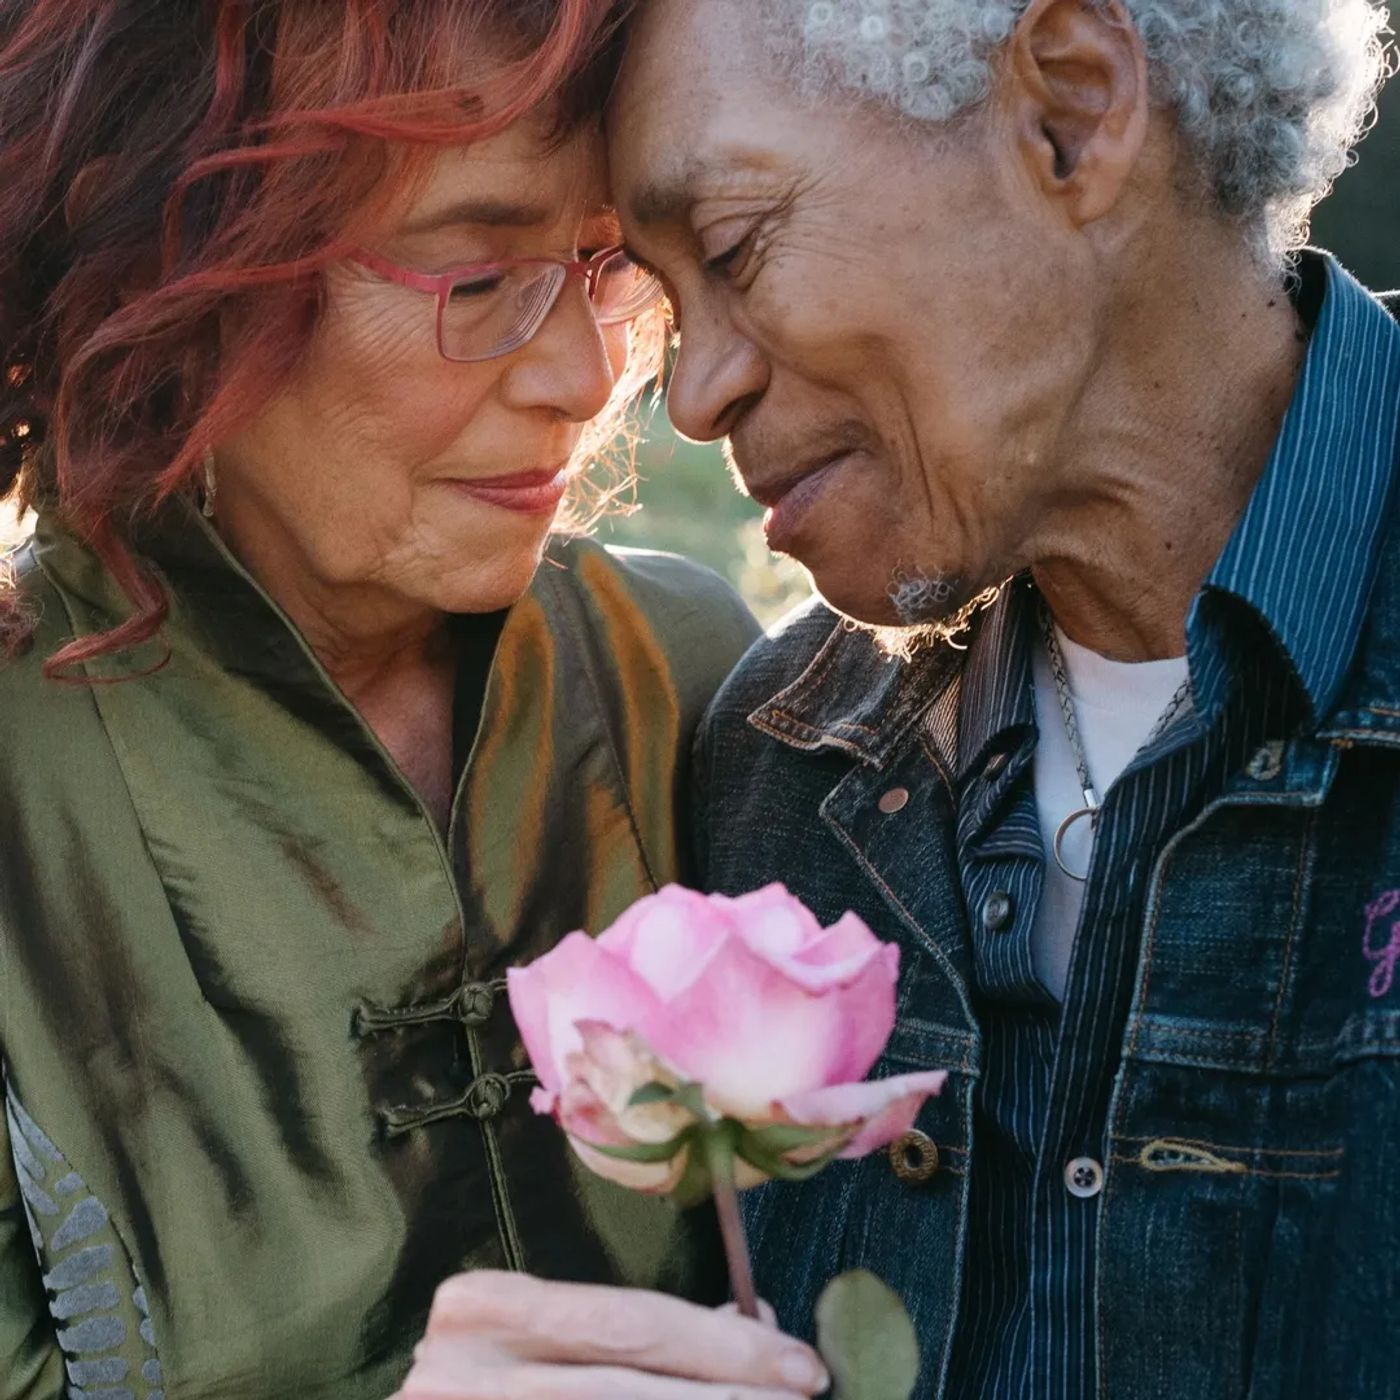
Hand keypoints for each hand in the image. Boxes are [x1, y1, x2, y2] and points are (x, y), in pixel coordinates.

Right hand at [395, 1271, 829, 1398]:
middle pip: (631, 1390)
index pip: (631, 1325)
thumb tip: (748, 1326)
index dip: (725, 1347)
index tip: (800, 1362)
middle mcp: (466, 1369)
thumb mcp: (535, 1340)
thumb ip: (625, 1334)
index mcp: (485, 1308)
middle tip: (802, 1395)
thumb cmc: (477, 1380)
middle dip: (730, 1395)